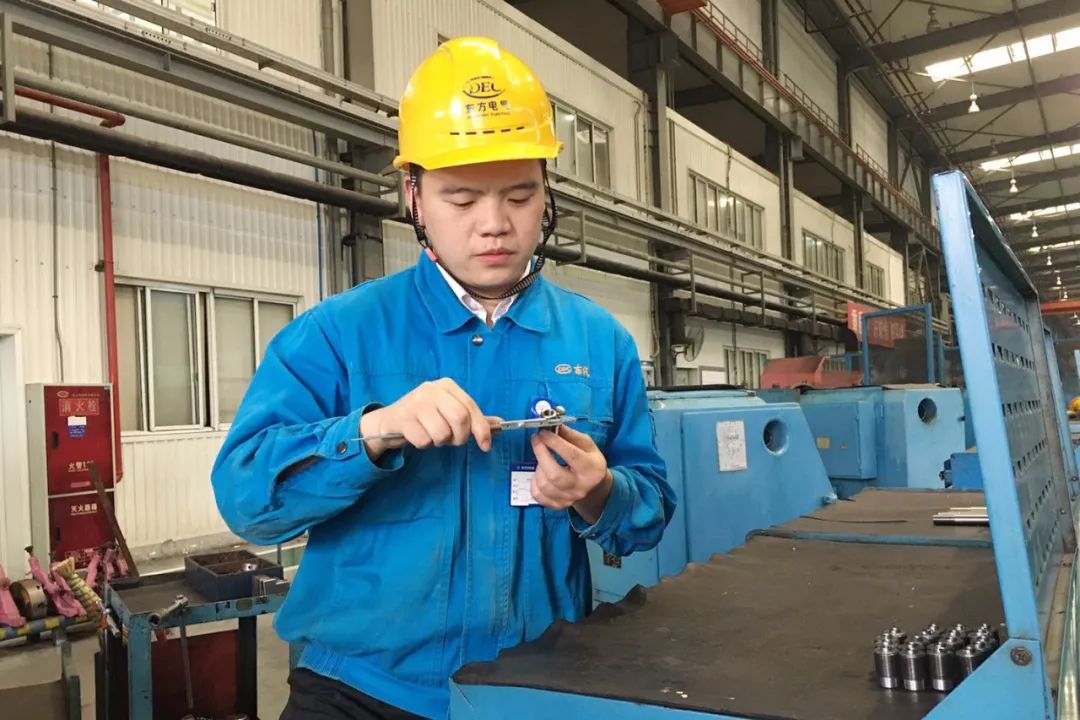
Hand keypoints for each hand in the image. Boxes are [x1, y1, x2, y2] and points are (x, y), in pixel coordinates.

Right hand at [359, 378, 498, 458]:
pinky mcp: (403, 417)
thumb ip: (473, 418)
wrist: (389, 421)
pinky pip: (424, 441)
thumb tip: (499, 424)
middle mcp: (432, 390)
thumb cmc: (424, 417)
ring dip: (439, 442)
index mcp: (447, 386)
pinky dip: (423, 444)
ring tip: (431, 435)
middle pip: (460, 420)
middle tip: (451, 440)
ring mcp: (416, 402)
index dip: (481, 429)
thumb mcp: (449, 412)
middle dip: (459, 437)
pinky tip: (417, 435)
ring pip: (442, 433)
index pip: (471, 408)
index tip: (486, 446)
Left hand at [530, 425, 612, 523]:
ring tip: (543, 458)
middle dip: (541, 453)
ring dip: (538, 467)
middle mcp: (581, 487)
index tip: (543, 432)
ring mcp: (569, 499)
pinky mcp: (557, 505)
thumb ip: (570, 435)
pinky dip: (534, 481)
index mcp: (592, 470)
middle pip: (554, 474)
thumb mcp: (587, 445)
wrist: (593, 487)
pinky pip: (537, 495)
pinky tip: (540, 473)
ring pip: (544, 485)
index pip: (571, 456)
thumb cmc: (589, 462)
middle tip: (536, 440)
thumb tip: (554, 426)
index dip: (554, 442)